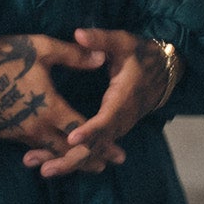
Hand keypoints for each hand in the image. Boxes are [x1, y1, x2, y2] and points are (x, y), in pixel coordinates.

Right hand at [0, 32, 109, 167]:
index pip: (82, 132)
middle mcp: (35, 127)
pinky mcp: (2, 132)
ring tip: (81, 163)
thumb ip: (73, 56)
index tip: (119, 154)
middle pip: (67, 151)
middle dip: (88, 159)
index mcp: (50, 107)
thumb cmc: (5, 54)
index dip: (102, 144)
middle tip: (106, 166)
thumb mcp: (42, 48)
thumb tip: (102, 58)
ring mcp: (17, 132)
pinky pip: (28, 146)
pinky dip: (43, 151)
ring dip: (66, 158)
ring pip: (47, 152)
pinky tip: (49, 152)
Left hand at [20, 27, 172, 180]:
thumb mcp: (123, 42)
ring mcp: (115, 129)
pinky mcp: (109, 132)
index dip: (90, 130)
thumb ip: (100, 40)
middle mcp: (120, 120)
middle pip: (96, 147)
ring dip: (67, 162)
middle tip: (45, 169)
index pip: (106, 120)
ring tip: (41, 169)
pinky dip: (73, 158)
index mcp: (123, 100)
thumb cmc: (140, 55)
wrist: (163, 72)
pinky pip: (92, 150)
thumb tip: (78, 34)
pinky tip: (49, 163)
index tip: (71, 138)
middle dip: (71, 159)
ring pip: (92, 152)